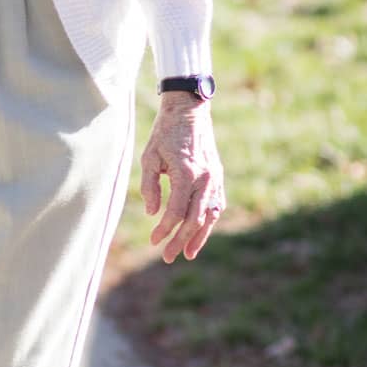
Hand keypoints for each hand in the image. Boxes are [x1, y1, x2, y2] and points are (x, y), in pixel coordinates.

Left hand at [140, 93, 224, 262]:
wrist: (189, 110)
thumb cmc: (165, 132)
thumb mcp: (149, 157)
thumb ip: (150, 186)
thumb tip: (152, 213)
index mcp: (187, 174)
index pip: (176, 212)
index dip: (165, 229)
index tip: (153, 240)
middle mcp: (205, 179)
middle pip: (195, 219)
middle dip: (181, 240)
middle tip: (167, 257)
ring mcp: (214, 178)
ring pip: (210, 215)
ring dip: (199, 236)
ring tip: (188, 253)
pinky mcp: (217, 175)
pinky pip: (216, 203)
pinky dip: (209, 220)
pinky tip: (201, 231)